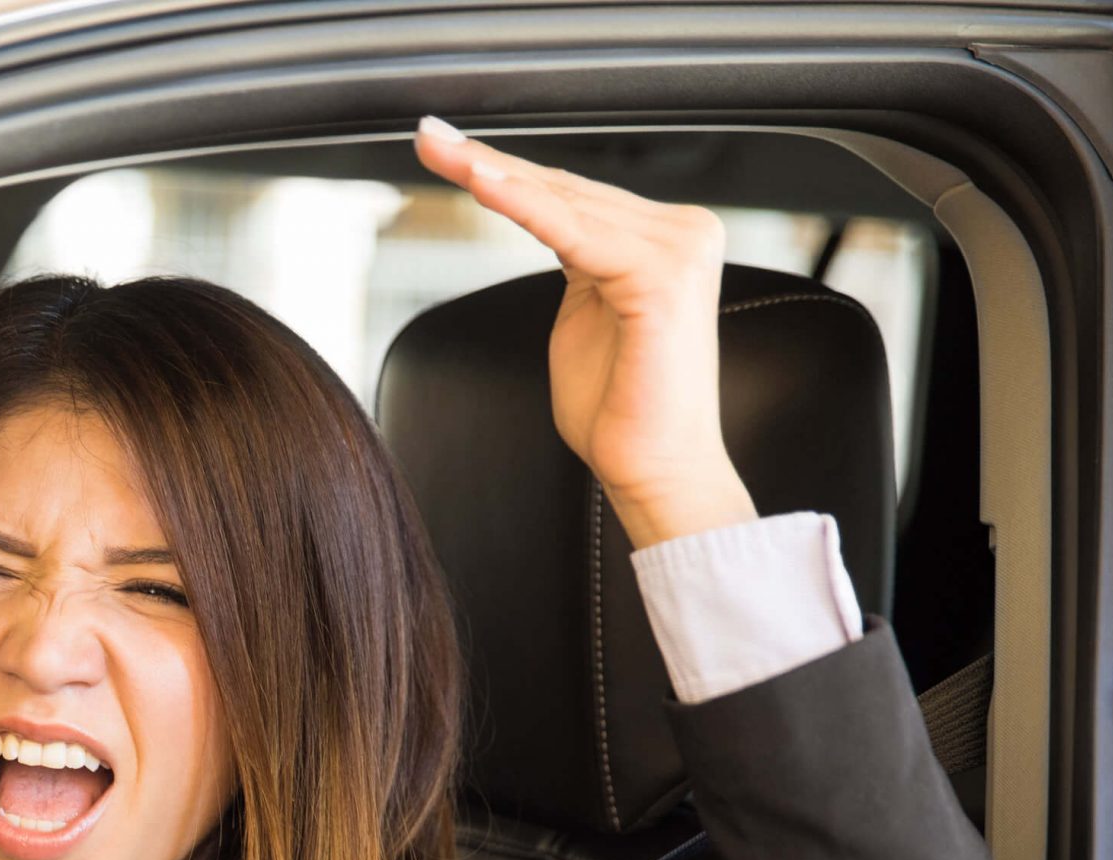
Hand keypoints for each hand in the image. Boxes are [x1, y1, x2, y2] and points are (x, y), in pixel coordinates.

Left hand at [412, 116, 757, 549]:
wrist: (654, 470)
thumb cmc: (618, 408)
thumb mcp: (584, 313)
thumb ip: (575, 261)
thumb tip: (545, 218)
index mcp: (664, 239)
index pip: (571, 196)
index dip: (505, 171)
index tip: (447, 150)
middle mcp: (683, 232)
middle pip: (565, 190)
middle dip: (489, 162)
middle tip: (429, 137)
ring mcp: (680, 249)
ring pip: (564, 203)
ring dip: (495, 176)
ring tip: (443, 153)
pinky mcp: (661, 276)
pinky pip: (574, 234)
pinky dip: (525, 208)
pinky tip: (483, 183)